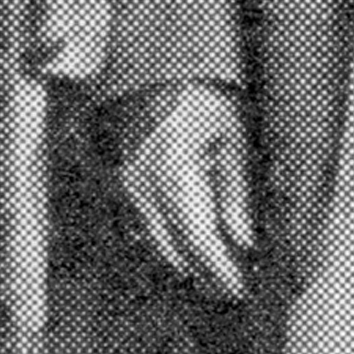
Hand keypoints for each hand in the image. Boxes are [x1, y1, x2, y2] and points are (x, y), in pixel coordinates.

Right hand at [112, 82, 257, 302]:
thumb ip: (237, 193)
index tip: (239, 289)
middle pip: (170, 248)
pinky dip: (157, 241)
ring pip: (147, 242)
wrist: (157, 63)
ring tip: (210, 274)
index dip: (219, 270)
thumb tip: (243, 241)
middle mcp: (138, 182)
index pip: (197, 239)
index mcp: (173, 170)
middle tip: (230, 288)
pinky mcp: (110, 180)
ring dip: (179, 260)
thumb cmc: (202, 92)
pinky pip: (131, 225)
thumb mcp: (234, 137)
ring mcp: (118, 183)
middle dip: (202, 272)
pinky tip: (179, 247)